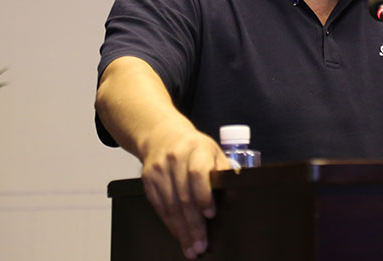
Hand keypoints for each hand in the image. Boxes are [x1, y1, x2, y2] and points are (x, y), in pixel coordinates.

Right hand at [140, 121, 230, 258]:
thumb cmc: (194, 147)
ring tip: (191, 247)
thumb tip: (234, 193)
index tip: (210, 214)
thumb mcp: (214, 151)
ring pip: (170, 205)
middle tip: (201, 244)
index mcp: (196, 149)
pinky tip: (179, 234)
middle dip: (193, 224)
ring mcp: (159, 169)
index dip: (204, 196)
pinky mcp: (148, 180)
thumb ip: (223, 170)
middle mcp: (175, 158)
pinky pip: (159, 207)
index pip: (198, 174)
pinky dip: (170, 224)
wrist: (163, 136)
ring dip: (181, 230)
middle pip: (183, 196)